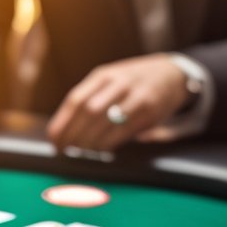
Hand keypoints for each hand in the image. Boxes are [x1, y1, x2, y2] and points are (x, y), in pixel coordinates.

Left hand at [46, 54, 189, 152]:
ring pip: (105, 119)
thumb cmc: (133, 82)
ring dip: (89, 140)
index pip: (75, 99)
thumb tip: (64, 130)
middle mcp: (118, 81)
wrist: (172, 73)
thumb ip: (90, 99)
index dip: (62, 122)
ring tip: (80, 153)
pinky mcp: (150, 108)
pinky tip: (101, 150)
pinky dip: (110, 142)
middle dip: (73, 134)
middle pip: (88, 110)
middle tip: (64, 151)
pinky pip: (124, 128)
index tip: (53, 140)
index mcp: (102, 75)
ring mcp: (135, 93)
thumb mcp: (110, 82)